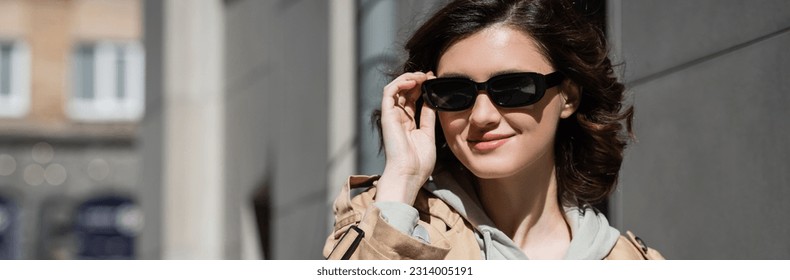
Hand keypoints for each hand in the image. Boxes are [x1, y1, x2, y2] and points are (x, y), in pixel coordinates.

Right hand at [376, 71, 436, 204]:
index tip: (434, 80)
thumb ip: (428, 116)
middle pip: (404, 91)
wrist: (409, 174)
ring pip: (396, 88)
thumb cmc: (419, 162)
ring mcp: (391, 116)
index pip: (412, 99)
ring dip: (409, 78)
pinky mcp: (387, 115)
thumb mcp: (428, 134)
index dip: (422, 87)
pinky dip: (400, 82)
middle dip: (417, 80)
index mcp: (408, 123)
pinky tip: (413, 81)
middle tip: (430, 75)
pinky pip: (389, 92)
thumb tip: (431, 100)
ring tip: (422, 76)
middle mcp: (398, 118)